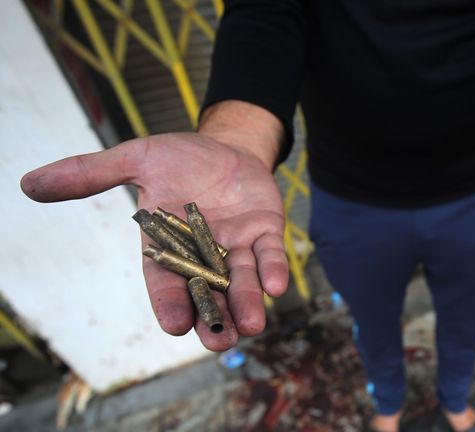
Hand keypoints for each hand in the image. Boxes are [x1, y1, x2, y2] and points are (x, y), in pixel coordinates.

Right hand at [20, 131, 287, 350]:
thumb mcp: (136, 159)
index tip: (174, 325)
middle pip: (206, 293)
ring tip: (252, 326)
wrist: (225, 146)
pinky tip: (277, 287)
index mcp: (167, 246)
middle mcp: (202, 255)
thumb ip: (91, 174)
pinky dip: (273, 271)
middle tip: (219, 342)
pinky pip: (269, 256)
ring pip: (241, 283)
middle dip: (213, 317)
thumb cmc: (178, 158)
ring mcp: (236, 247)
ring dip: (248, 304)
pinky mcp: (265, 234)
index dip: (170, 302)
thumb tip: (30, 183)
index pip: (165, 281)